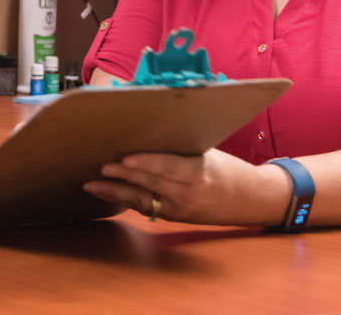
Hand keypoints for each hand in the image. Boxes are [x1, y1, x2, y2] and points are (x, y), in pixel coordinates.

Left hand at [82, 148, 288, 226]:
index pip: (168, 167)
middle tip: (101, 165)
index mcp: (199, 172)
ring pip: (142, 199)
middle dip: (123, 175)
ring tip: (92, 183)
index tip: (125, 158)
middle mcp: (188, 194)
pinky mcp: (173, 217)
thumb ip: (180, 145)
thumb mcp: (208, 151)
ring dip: (115, 191)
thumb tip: (148, 124)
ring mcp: (179, 209)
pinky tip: (105, 192)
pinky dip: (123, 200)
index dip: (145, 163)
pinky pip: (144, 208)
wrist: (248, 200)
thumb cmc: (227, 168)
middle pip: (150, 183)